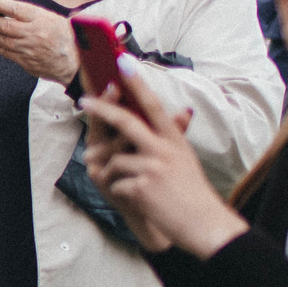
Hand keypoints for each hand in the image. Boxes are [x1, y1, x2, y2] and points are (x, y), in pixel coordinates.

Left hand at [0, 0, 79, 85]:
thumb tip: (5, 6)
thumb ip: (30, 13)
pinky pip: (6, 53)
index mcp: (42, 19)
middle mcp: (34, 34)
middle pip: (3, 26)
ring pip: (1, 40)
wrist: (77, 62)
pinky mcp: (26, 62)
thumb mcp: (51, 18)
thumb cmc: (63, 35)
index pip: (15, 8)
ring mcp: (29, 49)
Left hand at [81, 62, 245, 256]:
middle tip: (83, 100)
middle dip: (102, 109)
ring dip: (116, 174)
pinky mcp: (142, 188)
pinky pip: (116, 184)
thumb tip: (184, 110)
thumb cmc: (190, 190)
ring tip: (136, 186)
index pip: (153, 105)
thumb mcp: (185, 158)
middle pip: (126, 121)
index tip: (122, 61)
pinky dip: (121, 192)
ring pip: (115, 159)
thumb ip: (176, 135)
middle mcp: (163, 150)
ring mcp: (152, 168)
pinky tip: (138, 200)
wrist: (204, 225)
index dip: (137, 83)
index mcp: (173, 140)